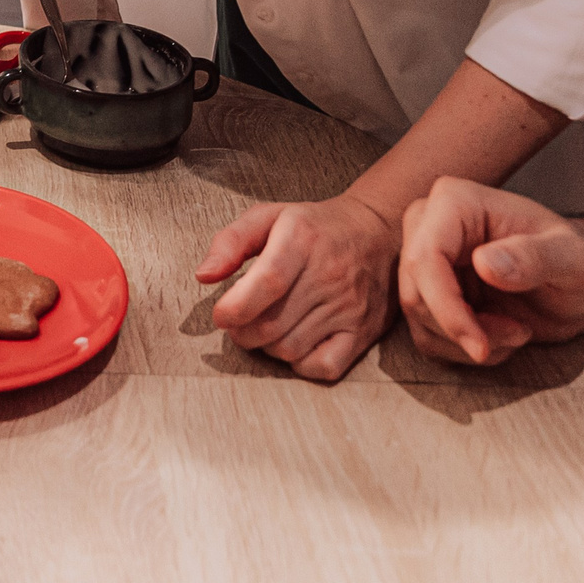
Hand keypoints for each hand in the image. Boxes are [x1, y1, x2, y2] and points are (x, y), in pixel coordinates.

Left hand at [196, 194, 399, 381]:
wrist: (378, 231)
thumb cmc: (315, 227)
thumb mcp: (269, 216)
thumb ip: (230, 241)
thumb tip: (204, 276)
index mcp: (302, 239)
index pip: (268, 282)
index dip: (236, 307)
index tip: (221, 315)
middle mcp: (329, 275)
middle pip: (272, 324)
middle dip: (242, 332)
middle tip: (238, 322)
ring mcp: (350, 307)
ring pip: (291, 348)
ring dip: (266, 346)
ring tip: (265, 327)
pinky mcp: (364, 332)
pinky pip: (324, 366)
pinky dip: (300, 363)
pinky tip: (294, 342)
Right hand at [398, 176, 583, 365]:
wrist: (573, 283)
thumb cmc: (575, 261)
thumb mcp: (572, 259)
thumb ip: (534, 257)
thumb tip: (483, 264)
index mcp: (455, 202)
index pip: (425, 258)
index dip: (446, 307)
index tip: (481, 346)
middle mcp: (427, 224)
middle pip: (415, 293)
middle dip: (463, 328)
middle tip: (517, 334)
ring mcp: (423, 258)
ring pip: (419, 318)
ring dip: (468, 342)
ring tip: (516, 331)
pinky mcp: (425, 291)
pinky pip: (426, 335)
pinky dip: (462, 349)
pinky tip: (498, 335)